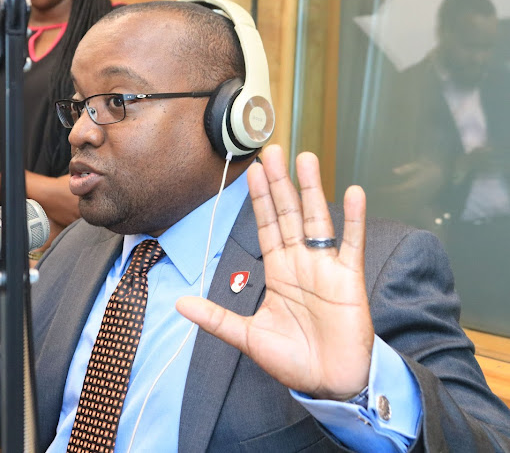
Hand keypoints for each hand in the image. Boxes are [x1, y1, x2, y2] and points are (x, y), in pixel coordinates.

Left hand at [177, 145, 372, 399]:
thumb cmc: (293, 360)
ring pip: (317, 219)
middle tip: (273, 151)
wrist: (329, 383)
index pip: (266, 226)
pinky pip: (351, 243)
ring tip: (307, 159)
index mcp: (277, 272)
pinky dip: (354, 218)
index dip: (259, 199)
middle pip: (289, 214)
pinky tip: (353, 192)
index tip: (251, 172)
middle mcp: (300, 263)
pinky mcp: (349, 279)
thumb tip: (180, 304)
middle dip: (279, 183)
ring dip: (312, 189)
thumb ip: (216, 317)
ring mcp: (325, 267)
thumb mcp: (247, 337)